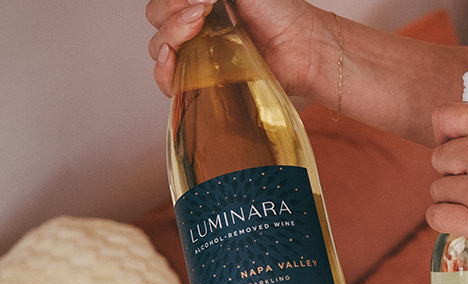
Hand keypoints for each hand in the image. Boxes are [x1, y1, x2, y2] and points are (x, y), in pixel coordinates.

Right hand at [146, 0, 317, 96]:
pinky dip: (165, 75)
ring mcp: (201, 59)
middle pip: (157, 27)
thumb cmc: (282, 14)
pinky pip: (173, 86)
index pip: (162, 6)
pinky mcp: (209, 86)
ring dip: (168, 42)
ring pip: (160, 53)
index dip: (170, 4)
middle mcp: (197, 33)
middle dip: (170, 20)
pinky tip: (172, 61)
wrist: (305, 47)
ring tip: (194, 34)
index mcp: (201, 8)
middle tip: (201, 17)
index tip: (196, 2)